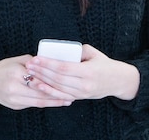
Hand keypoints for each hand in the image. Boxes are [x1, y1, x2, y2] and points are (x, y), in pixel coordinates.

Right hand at [0, 54, 73, 109]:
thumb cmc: (4, 67)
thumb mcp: (18, 60)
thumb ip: (34, 63)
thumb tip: (52, 65)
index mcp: (16, 72)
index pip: (39, 78)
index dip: (54, 81)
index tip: (67, 81)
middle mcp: (14, 87)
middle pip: (40, 92)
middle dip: (57, 94)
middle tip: (72, 94)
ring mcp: (14, 98)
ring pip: (38, 101)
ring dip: (54, 102)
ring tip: (68, 100)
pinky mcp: (14, 106)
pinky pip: (33, 105)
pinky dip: (45, 103)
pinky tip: (55, 102)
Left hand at [24, 44, 139, 101]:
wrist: (118, 81)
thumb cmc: (105, 64)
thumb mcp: (94, 53)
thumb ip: (78, 51)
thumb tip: (63, 50)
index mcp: (88, 71)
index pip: (63, 67)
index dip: (48, 64)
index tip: (37, 58)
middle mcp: (84, 84)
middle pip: (58, 78)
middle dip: (41, 71)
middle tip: (29, 64)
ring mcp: (81, 93)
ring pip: (58, 88)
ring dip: (42, 81)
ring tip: (30, 74)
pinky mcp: (79, 97)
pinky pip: (61, 95)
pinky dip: (49, 90)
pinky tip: (39, 86)